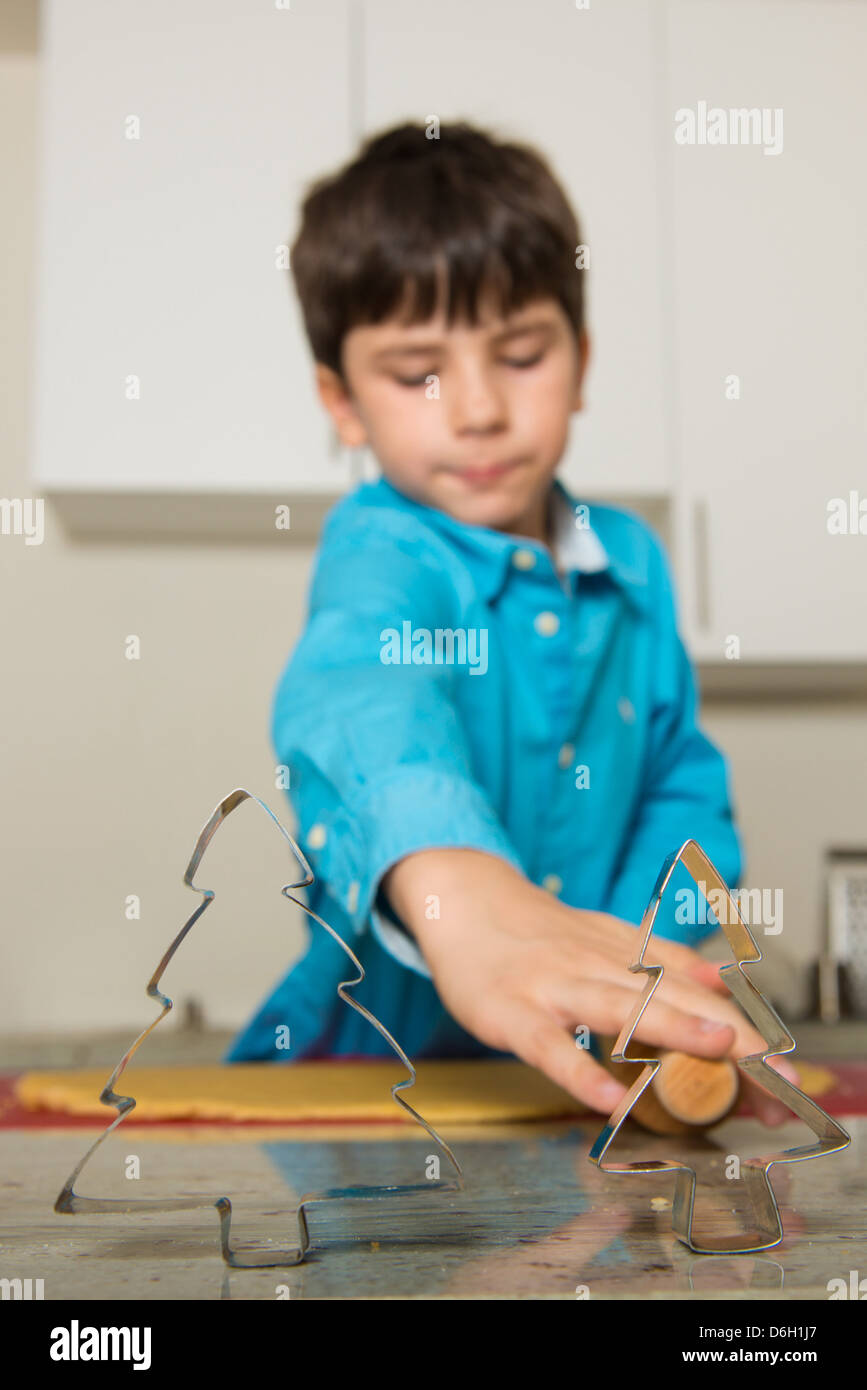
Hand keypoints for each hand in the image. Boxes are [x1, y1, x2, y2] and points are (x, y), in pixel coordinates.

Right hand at [383, 848, 798, 1124]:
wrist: (463, 900)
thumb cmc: (537, 934)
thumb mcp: (605, 939)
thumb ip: (661, 960)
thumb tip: (722, 978)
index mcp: (624, 956)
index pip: (696, 993)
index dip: (744, 1030)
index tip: (786, 1072)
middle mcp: (598, 967)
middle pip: (671, 1001)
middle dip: (729, 1038)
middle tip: (775, 1074)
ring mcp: (555, 988)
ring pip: (618, 1008)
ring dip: (671, 1026)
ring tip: (718, 1049)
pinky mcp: (512, 1013)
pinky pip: (549, 1047)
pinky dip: (579, 1072)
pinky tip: (607, 1100)